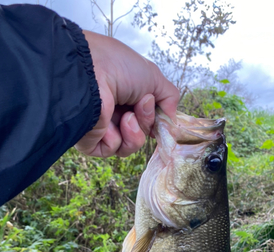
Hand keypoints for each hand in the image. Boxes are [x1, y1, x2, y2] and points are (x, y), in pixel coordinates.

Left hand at [75, 31, 178, 157]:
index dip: (157, 119)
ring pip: (131, 145)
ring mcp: (102, 126)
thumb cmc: (118, 67)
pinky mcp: (91, 141)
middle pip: (142, 132)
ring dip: (135, 133)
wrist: (89, 74)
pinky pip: (115, 150)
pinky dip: (117, 138)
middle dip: (147, 122)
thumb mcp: (154, 77)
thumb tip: (171, 123)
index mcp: (126, 94)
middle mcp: (114, 110)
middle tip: (140, 106)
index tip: (162, 116)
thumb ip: (169, 99)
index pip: (147, 117)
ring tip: (126, 117)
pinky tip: (109, 123)